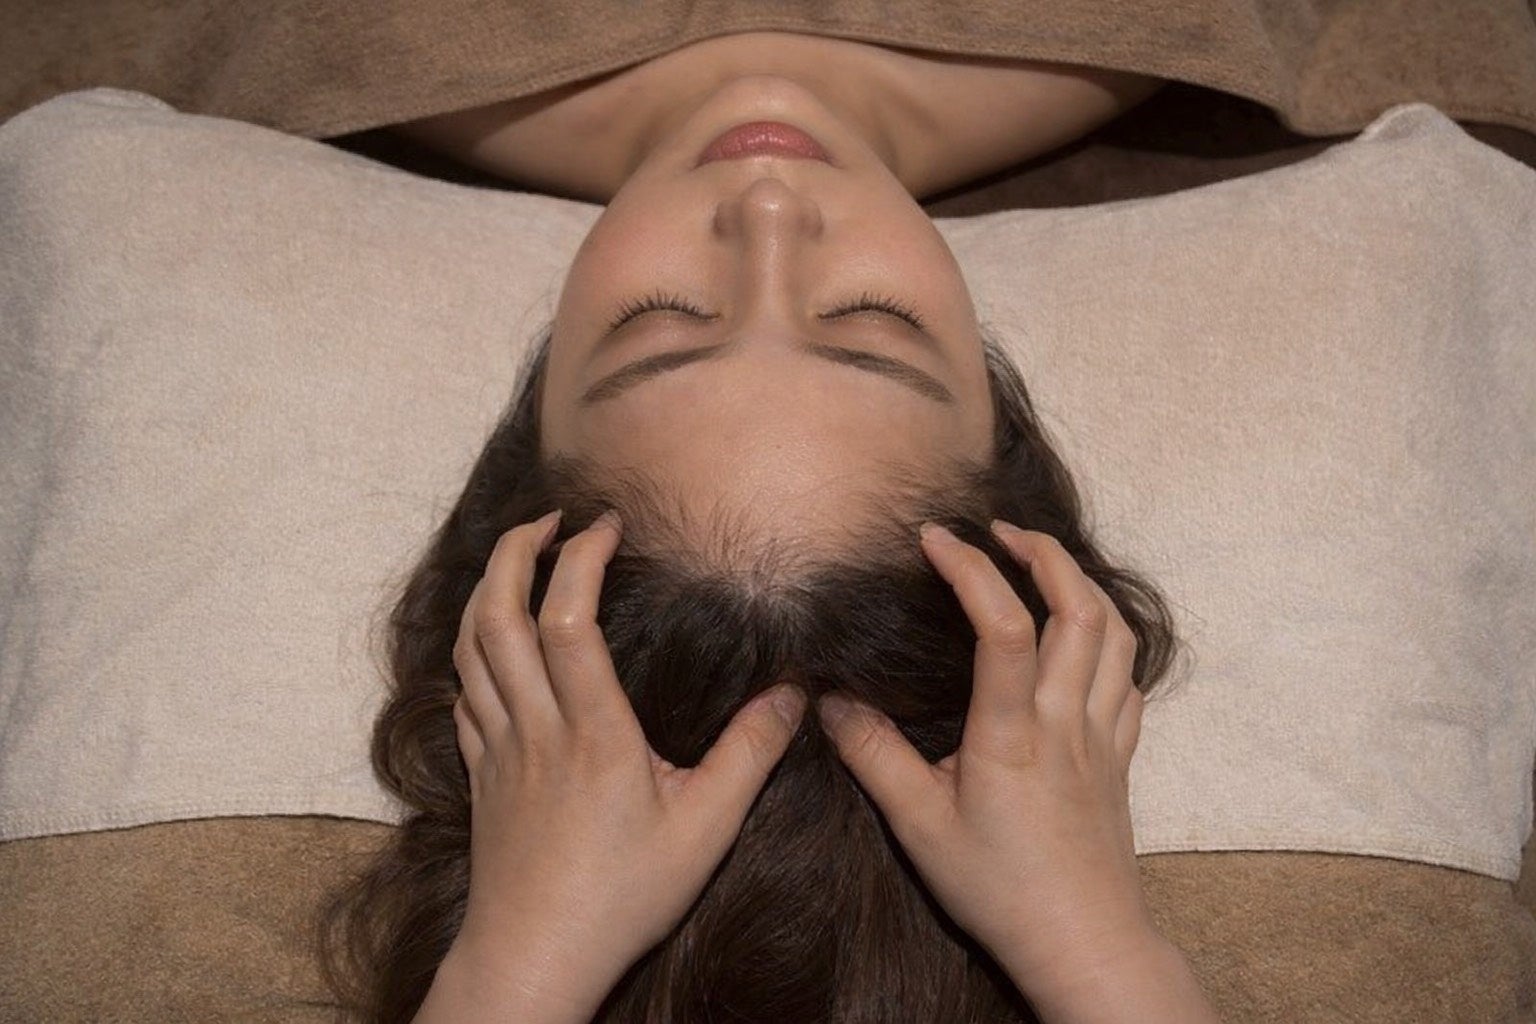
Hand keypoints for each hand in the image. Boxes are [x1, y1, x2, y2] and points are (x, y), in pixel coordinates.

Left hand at [446, 510, 806, 1015]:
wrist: (531, 959)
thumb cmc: (620, 899)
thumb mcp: (706, 830)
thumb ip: (751, 755)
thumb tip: (792, 693)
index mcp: (593, 730)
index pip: (568, 618)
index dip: (580, 558)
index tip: (607, 525)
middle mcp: (536, 727)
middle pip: (497, 615)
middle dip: (515, 552)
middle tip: (547, 519)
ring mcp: (498, 750)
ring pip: (469, 649)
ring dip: (486, 591)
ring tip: (516, 561)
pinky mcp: (480, 777)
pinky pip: (461, 694)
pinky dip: (472, 650)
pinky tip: (493, 649)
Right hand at [815, 521, 1156, 993]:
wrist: (1083, 943)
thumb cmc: (1000, 889)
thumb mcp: (919, 827)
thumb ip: (873, 757)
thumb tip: (831, 700)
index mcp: (1011, 733)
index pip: (1001, 624)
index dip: (970, 568)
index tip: (934, 538)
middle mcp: (1064, 720)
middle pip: (1079, 607)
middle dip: (1043, 552)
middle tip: (999, 530)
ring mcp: (1101, 735)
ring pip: (1115, 634)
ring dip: (1082, 583)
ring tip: (1042, 563)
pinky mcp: (1120, 756)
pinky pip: (1131, 677)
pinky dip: (1111, 636)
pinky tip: (1083, 636)